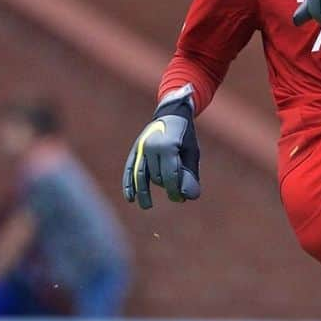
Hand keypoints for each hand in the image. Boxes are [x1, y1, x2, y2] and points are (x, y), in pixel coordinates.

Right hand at [122, 87, 200, 209]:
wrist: (171, 114)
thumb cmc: (185, 136)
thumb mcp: (192, 152)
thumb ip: (190, 173)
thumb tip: (189, 197)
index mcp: (169, 146)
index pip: (170, 175)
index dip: (175, 189)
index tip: (180, 199)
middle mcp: (152, 147)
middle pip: (156, 176)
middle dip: (166, 188)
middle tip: (176, 198)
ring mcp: (141, 148)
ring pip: (141, 175)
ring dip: (142, 192)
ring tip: (147, 206)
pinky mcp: (135, 150)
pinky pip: (129, 169)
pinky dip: (128, 183)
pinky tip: (130, 197)